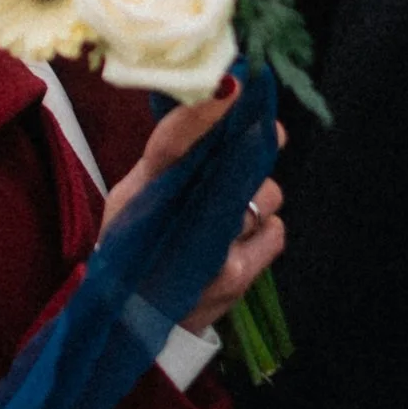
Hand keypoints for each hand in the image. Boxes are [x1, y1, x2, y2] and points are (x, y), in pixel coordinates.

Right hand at [100, 82, 285, 329]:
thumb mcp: (133, 196)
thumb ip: (172, 152)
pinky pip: (276, 232)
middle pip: (237, 163)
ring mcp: (209, 253)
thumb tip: (221, 97)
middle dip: (255, 143)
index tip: (235, 83)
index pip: (173, 144)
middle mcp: (171, 223)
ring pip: (265, 196)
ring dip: (257, 198)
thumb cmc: (134, 247)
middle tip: (260, 132)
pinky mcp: (237, 279)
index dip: (205, 112)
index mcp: (136, 195)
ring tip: (232, 211)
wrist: (131, 324)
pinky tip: (240, 240)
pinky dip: (264, 232)